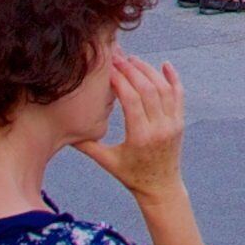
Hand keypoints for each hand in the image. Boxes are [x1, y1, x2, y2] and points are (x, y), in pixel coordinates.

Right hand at [78, 55, 188, 201]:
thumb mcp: (107, 162)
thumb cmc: (130, 175)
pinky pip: (179, 95)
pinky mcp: (180, 122)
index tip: (108, 69)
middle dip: (131, 70)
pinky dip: (173, 78)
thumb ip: (87, 145)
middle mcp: (160, 127)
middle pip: (147, 90)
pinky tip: (164, 65)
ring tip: (132, 60)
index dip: (119, 80)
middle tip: (117, 58)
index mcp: (140, 136)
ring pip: (163, 89)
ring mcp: (173, 123)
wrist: (161, 187)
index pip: (131, 100)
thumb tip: (64, 130)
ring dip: (148, 71)